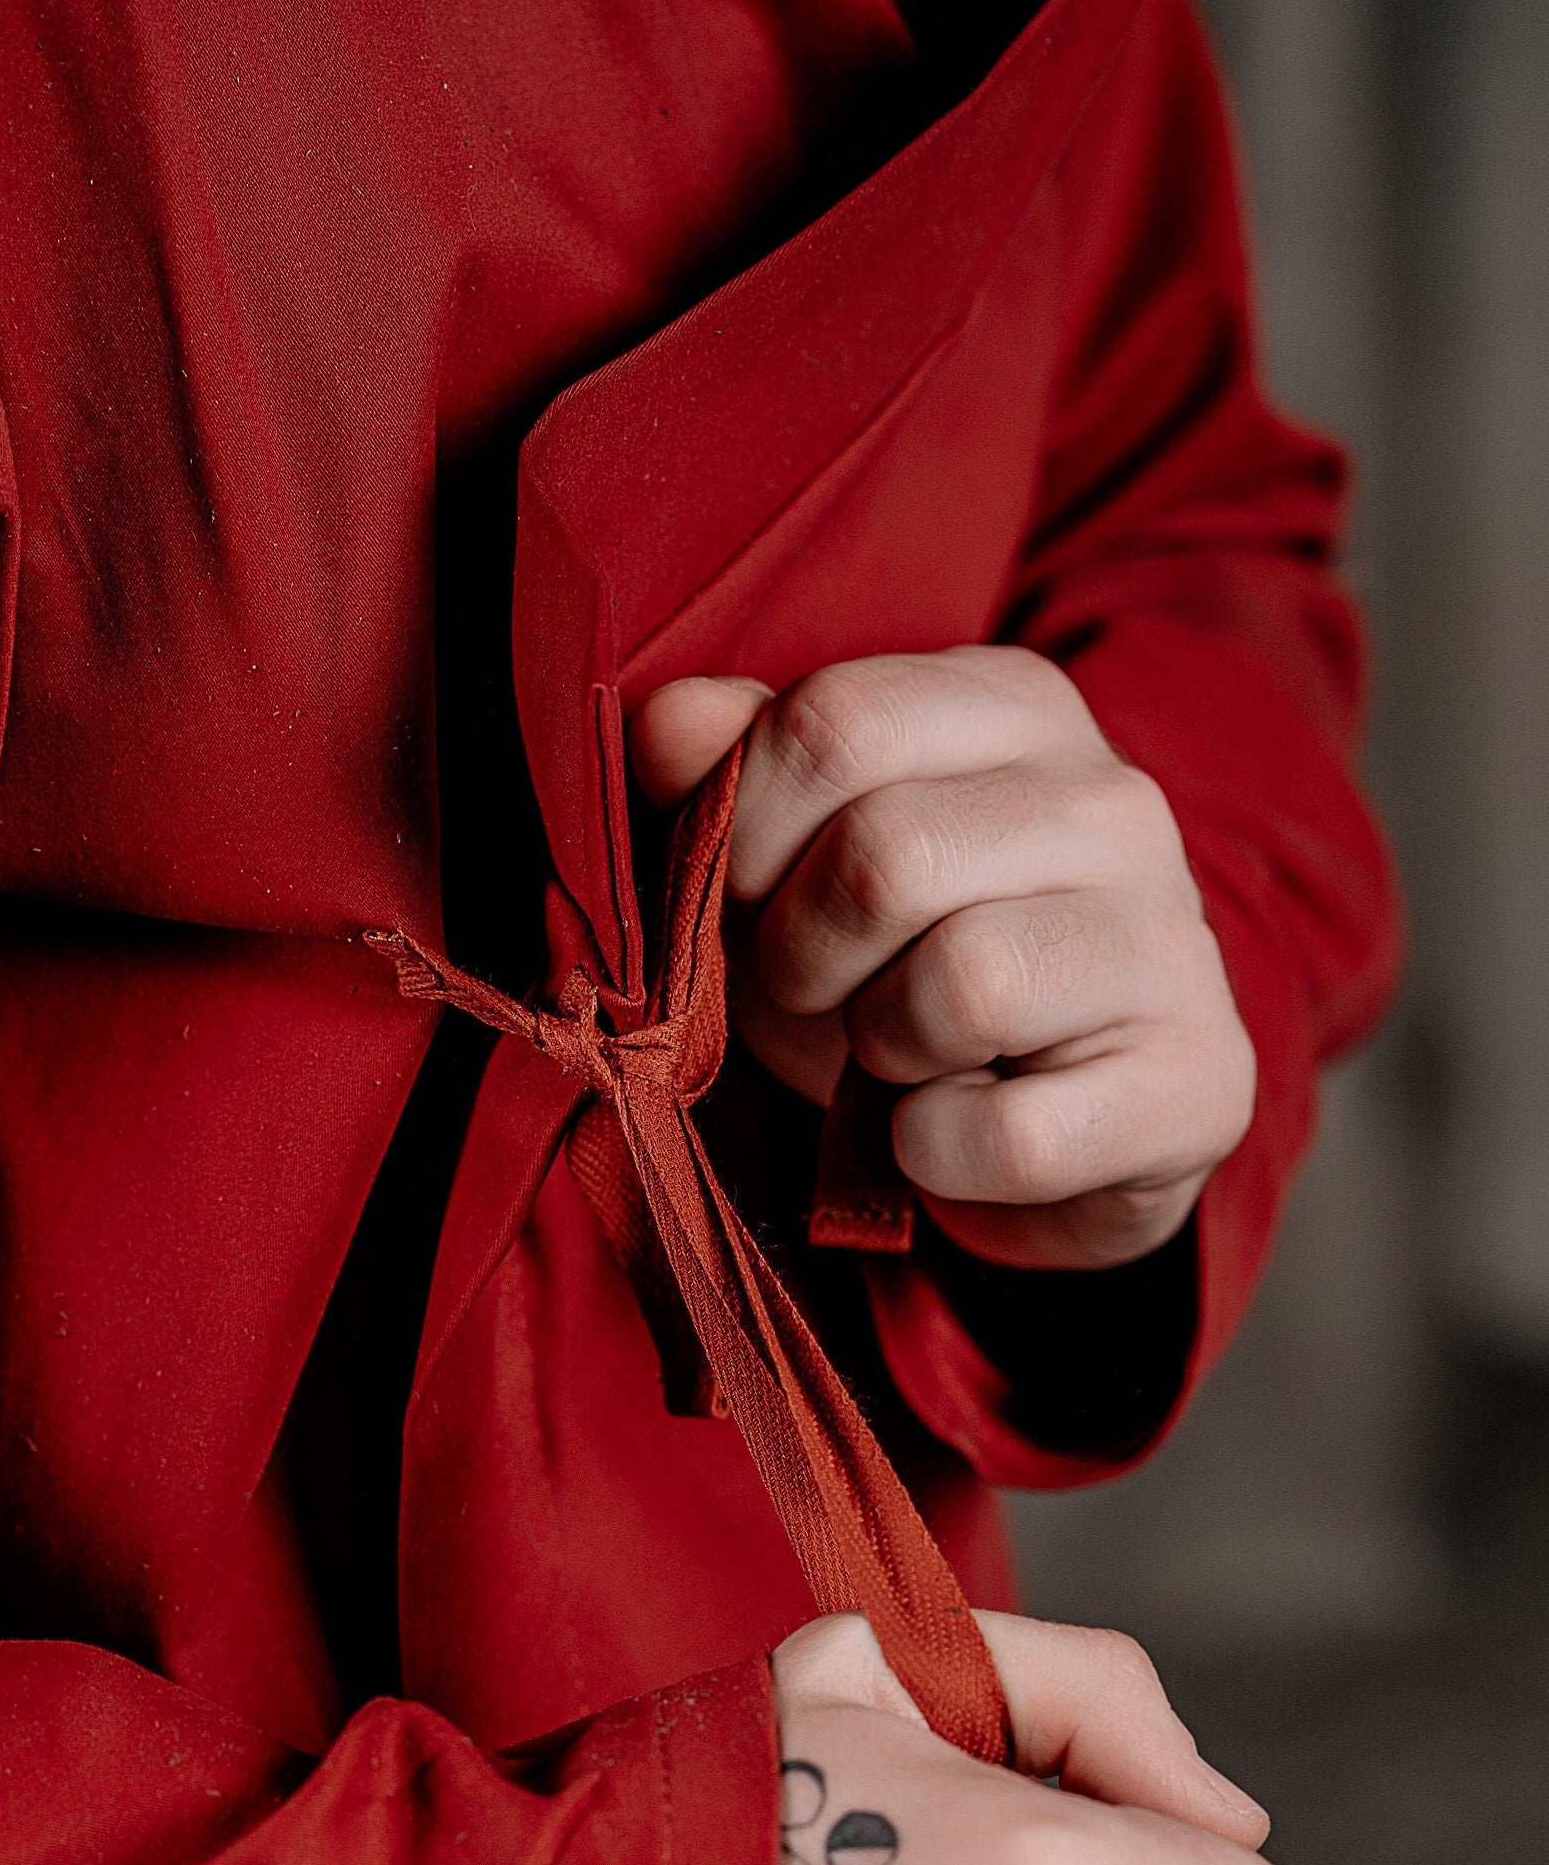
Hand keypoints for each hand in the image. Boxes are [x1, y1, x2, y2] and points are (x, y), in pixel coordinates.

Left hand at [631, 648, 1255, 1268]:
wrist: (1062, 1120)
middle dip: (802, 958)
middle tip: (821, 996)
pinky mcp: (1198, 1083)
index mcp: (1015, 708)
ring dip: (879, 1050)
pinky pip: (1005, 1133)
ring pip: (959, 986)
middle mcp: (1116, 803)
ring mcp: (1171, 942)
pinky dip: (935, 1156)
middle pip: (884, 857)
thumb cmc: (906, 963)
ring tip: (898, 1056)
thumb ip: (737, 774)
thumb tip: (665, 725)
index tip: (753, 896)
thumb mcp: (802, 855)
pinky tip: (950, 1134)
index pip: (835, 723)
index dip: (747, 834)